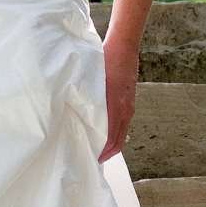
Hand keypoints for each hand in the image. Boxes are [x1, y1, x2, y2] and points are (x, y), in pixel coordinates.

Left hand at [97, 33, 139, 162]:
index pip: (112, 139)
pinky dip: (115, 132)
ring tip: (97, 147)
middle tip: (93, 158)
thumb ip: (87, 99)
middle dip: (108, 152)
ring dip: (111, 142)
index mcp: (117, 107)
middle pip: (119, 140)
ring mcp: (129, 106)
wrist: (124, 46)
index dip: (103, 152)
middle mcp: (126, 110)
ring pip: (122, 132)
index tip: (92, 159)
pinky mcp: (129, 101)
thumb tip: (76, 115)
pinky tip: (104, 131)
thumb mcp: (93, 81)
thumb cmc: (107, 61)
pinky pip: (123, 123)